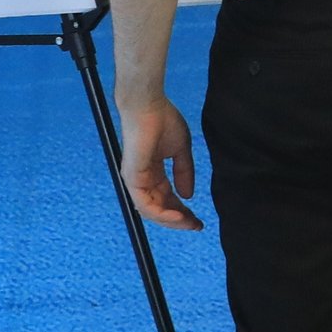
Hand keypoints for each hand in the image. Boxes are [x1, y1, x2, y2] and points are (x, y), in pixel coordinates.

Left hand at [120, 95, 201, 230]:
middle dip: (179, 219)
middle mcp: (142, 180)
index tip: (198, 219)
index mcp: (152, 173)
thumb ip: (185, 172)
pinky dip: (162, 213)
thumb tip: (188, 195)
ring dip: (171, 220)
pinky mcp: (133, 178)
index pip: (167, 198)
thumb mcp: (181, 150)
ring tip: (189, 223)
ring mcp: (135, 180)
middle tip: (196, 225)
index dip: (182, 210)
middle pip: (160, 208)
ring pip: (152, 211)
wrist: (148, 106)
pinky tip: (178, 215)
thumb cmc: (163, 120)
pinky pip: (145, 204)